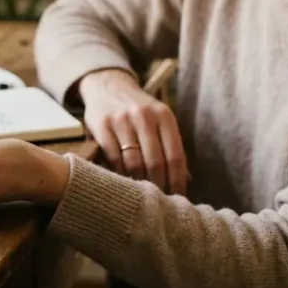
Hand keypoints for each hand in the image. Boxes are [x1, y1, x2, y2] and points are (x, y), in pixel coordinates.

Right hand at [78, 68, 187, 194]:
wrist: (108, 86)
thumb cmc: (138, 110)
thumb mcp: (159, 119)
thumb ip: (170, 146)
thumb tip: (185, 180)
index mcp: (164, 115)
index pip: (175, 155)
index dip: (177, 181)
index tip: (178, 197)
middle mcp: (144, 115)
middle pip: (155, 162)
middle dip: (159, 185)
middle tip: (159, 201)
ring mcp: (121, 120)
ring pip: (133, 162)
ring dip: (138, 182)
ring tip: (142, 194)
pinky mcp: (101, 125)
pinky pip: (113, 158)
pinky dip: (119, 173)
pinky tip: (123, 180)